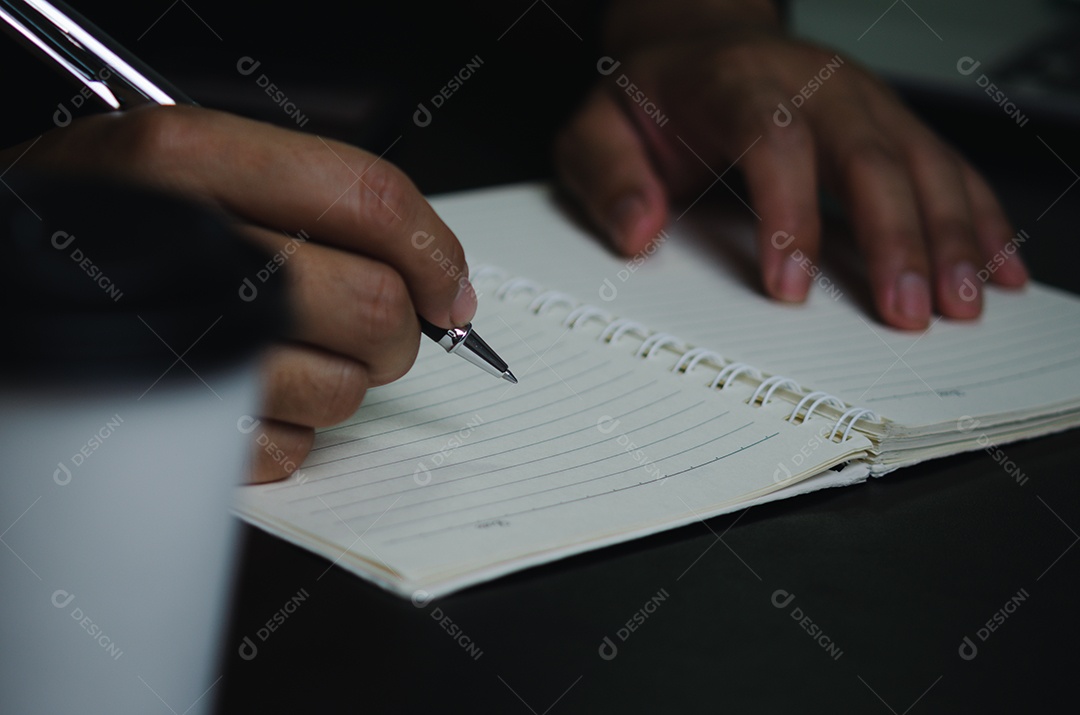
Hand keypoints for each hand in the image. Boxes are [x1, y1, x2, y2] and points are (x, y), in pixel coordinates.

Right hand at [2, 106, 475, 481]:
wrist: (1, 278)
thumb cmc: (100, 226)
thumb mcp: (187, 166)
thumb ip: (318, 199)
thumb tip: (441, 280)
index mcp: (188, 160)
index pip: (370, 199)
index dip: (434, 253)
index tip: (448, 291)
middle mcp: (185, 250)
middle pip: (373, 307)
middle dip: (396, 334)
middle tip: (373, 330)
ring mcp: (174, 346)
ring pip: (341, 390)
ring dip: (337, 384)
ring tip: (283, 354)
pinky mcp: (165, 428)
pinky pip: (288, 450)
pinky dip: (285, 433)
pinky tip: (243, 395)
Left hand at [554, 3, 1027, 329]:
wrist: (698, 45)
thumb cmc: (651, 102)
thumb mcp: (597, 131)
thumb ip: (606, 179)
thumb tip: (639, 233)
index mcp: (735, 82)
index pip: (773, 139)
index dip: (789, 213)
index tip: (790, 289)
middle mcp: (812, 83)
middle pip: (868, 154)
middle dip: (894, 238)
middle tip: (907, 313)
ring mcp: (860, 100)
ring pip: (921, 161)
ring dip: (949, 235)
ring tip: (961, 304)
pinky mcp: (889, 122)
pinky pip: (946, 165)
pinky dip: (977, 217)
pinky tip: (996, 267)